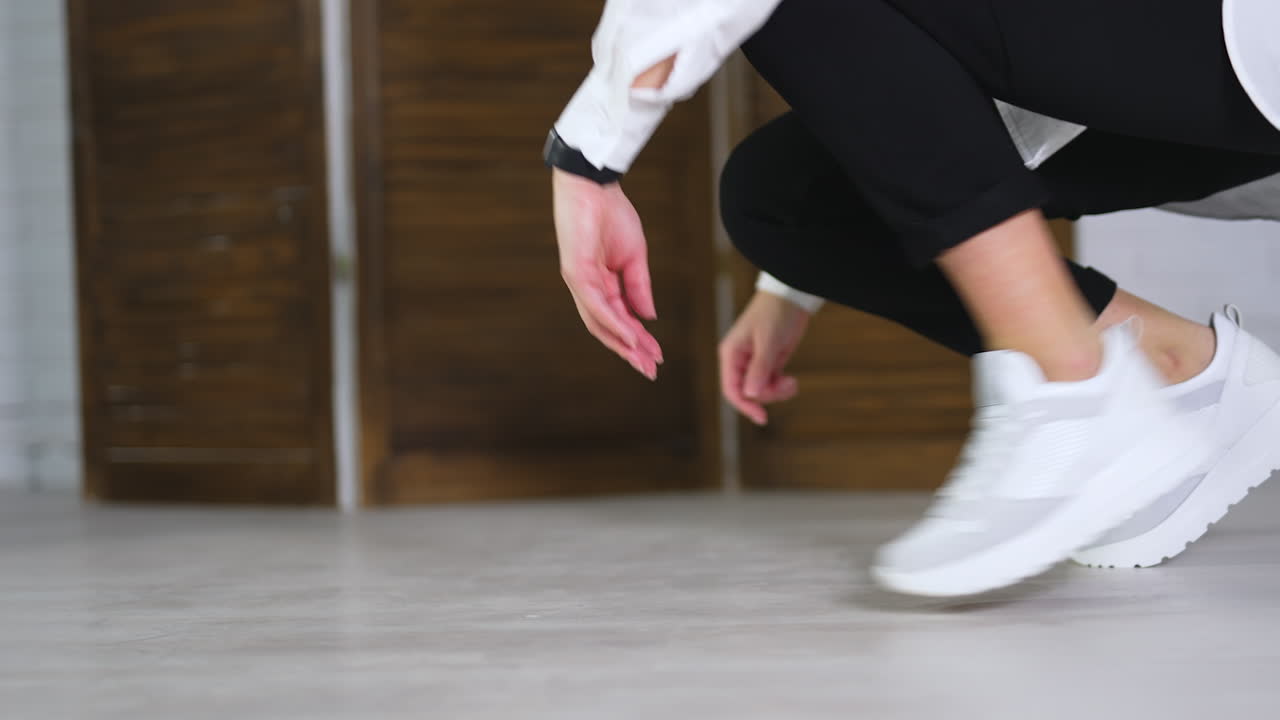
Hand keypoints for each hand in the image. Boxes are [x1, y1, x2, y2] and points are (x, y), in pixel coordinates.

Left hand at [552, 168, 662, 378]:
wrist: (594, 185)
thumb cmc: (611, 215)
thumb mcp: (635, 258)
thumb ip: (640, 289)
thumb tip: (649, 317)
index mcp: (601, 284)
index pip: (620, 319)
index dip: (639, 339)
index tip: (657, 356)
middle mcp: (587, 288)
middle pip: (607, 329)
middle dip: (630, 351)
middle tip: (651, 370)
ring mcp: (579, 282)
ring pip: (599, 322)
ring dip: (622, 344)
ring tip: (642, 360)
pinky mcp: (575, 272)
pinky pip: (595, 304)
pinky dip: (613, 322)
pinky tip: (629, 336)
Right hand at [719, 290, 811, 424]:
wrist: (791, 298)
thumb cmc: (775, 314)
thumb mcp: (768, 341)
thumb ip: (759, 369)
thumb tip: (751, 395)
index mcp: (731, 354)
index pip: (731, 389)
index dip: (744, 405)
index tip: (762, 417)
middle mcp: (740, 361)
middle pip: (748, 393)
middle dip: (768, 395)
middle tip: (787, 385)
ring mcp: (754, 364)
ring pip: (761, 391)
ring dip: (777, 392)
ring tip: (792, 382)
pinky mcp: (768, 363)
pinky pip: (771, 385)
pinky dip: (782, 387)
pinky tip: (791, 381)